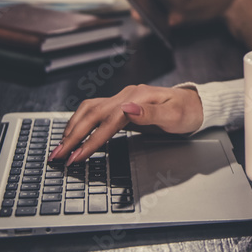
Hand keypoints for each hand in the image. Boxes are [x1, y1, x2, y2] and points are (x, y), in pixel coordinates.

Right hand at [49, 84, 203, 164]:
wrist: (195, 105)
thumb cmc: (187, 112)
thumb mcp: (174, 117)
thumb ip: (151, 114)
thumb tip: (128, 109)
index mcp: (137, 98)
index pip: (107, 121)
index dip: (91, 140)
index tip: (77, 156)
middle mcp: (126, 95)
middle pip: (92, 114)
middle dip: (72, 136)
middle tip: (57, 155)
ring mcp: (122, 98)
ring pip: (89, 110)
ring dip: (73, 128)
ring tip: (60, 146)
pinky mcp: (121, 104)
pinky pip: (95, 111)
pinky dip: (81, 122)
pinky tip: (73, 133)